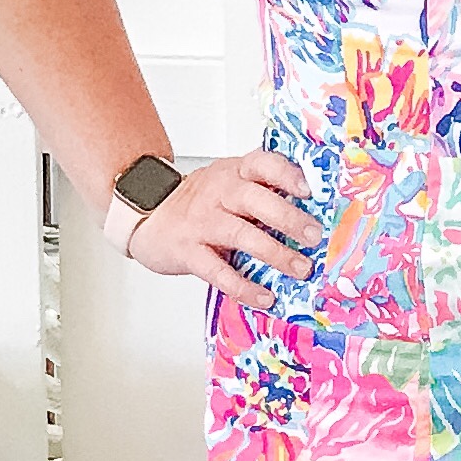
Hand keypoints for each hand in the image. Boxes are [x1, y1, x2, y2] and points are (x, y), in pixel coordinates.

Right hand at [122, 150, 321, 296]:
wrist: (146, 215)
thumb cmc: (199, 203)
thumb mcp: (228, 184)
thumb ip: (262, 193)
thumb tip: (314, 215)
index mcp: (233, 173)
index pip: (262, 164)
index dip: (286, 174)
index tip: (309, 190)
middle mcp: (218, 194)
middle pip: (255, 199)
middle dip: (288, 218)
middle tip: (314, 236)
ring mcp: (202, 223)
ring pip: (241, 234)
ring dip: (275, 253)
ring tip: (300, 268)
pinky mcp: (189, 252)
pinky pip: (219, 271)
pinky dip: (243, 287)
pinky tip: (264, 297)